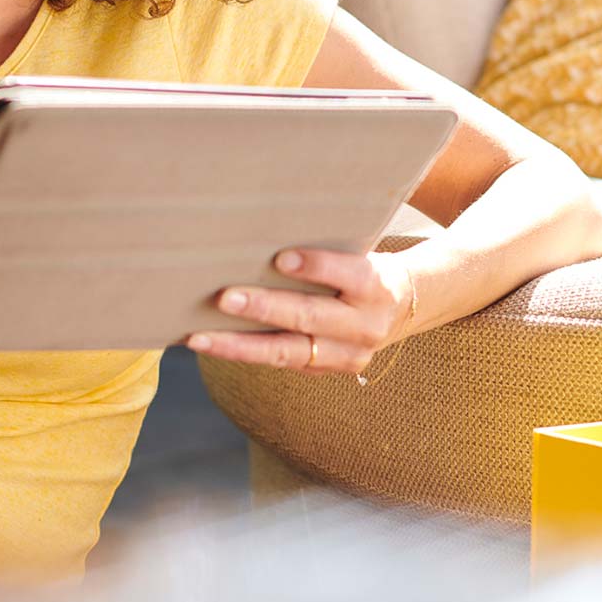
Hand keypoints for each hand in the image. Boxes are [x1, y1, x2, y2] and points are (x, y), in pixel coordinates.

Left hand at [187, 249, 413, 376]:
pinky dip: (244, 354)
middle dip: (264, 308)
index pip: (348, 274)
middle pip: (310, 317)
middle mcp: (365, 325)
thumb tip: (258, 230)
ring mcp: (347, 355)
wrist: (402, 307)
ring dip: (239, 345)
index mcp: (376, 286)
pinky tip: (211, 344)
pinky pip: (282, 364)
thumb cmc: (362, 265)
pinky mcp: (328, 371)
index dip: (315, 266)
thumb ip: (324, 246)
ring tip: (199, 337)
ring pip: (288, 352)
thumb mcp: (358, 250)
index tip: (280, 258)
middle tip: (223, 298)